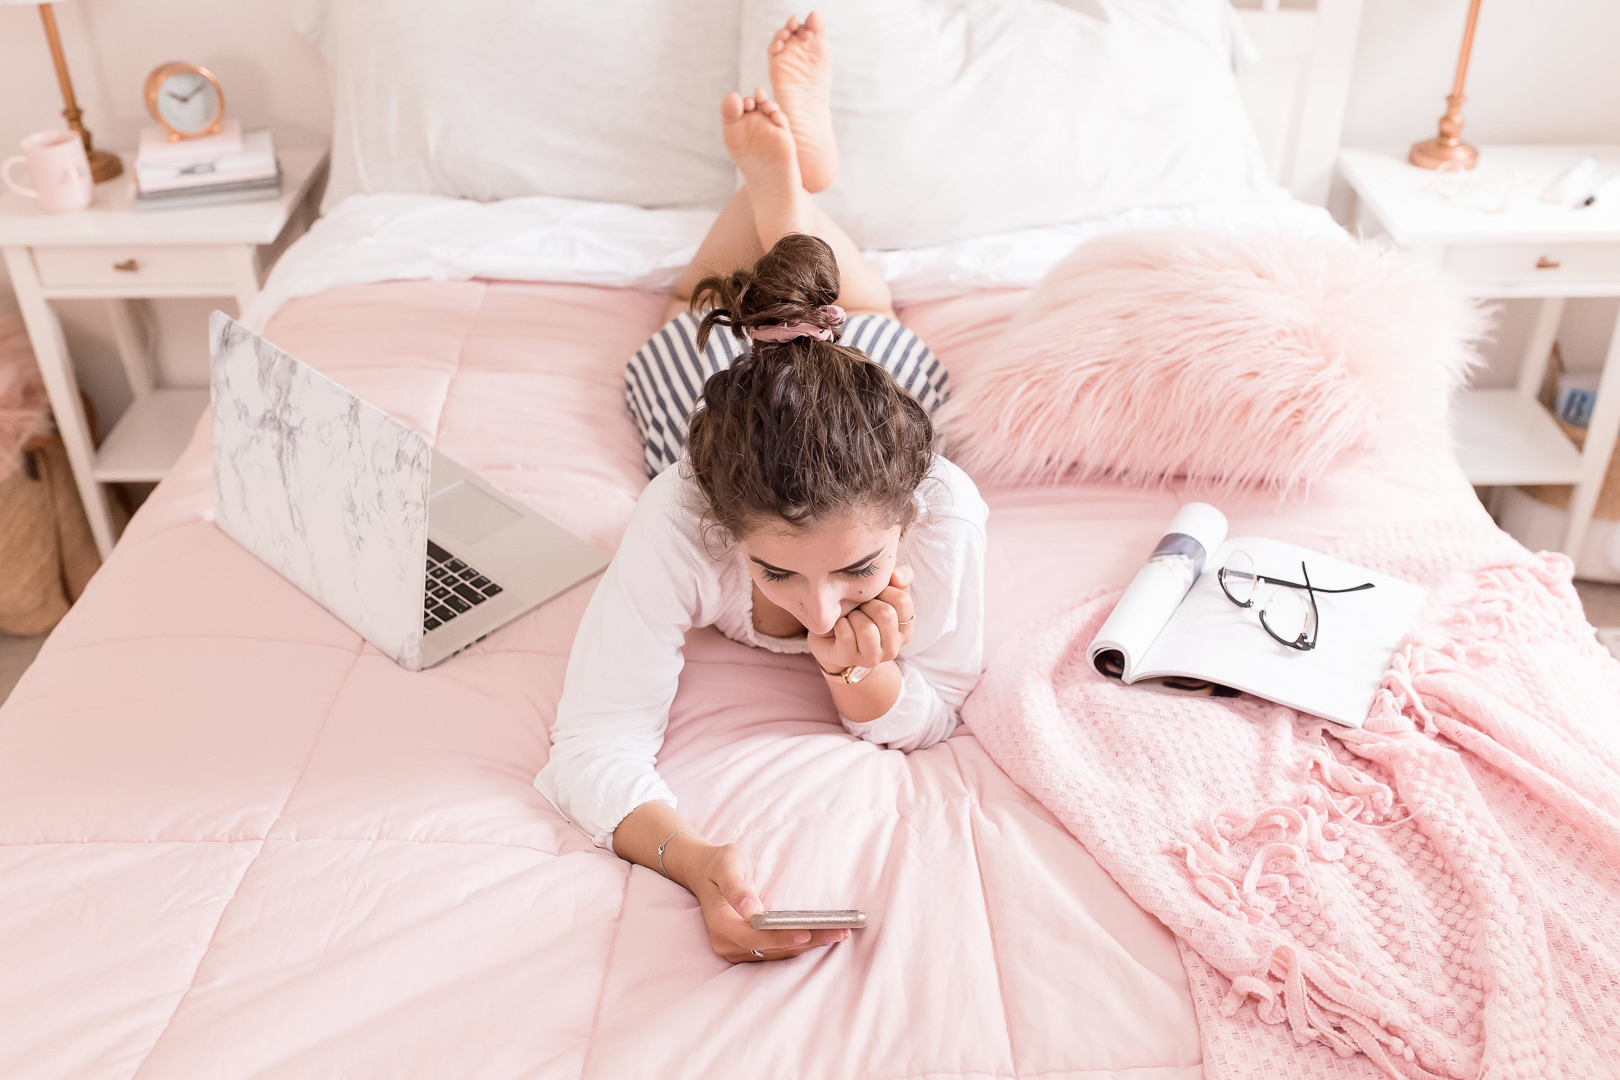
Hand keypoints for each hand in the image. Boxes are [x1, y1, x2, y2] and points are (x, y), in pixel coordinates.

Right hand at [682, 842, 847, 962]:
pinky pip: (778, 950)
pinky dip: (800, 943)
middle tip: (839, 931)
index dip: (780, 937)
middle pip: (771, 948)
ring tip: (839, 933)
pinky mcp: (749, 949)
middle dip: (807, 941)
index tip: (807, 933)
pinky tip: (823, 934)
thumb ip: (736, 887)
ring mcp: (738, 949)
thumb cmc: (719, 865)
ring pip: (778, 953)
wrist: (706, 872)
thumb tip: (750, 909)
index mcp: (721, 923)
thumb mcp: (726, 865)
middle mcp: (728, 943)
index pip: (754, 937)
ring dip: (809, 944)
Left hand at [807, 565, 914, 673]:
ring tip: (850, 618)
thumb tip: (897, 576)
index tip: (874, 594)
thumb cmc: (859, 610)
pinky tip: (840, 626)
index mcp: (904, 629)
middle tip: (859, 607)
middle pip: (886, 614)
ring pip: (867, 629)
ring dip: (853, 616)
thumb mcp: (880, 592)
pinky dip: (840, 625)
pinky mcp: (850, 659)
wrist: (832, 637)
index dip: (885, 590)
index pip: (903, 601)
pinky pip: (846, 635)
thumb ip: (898, 578)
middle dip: (867, 604)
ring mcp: (872, 657)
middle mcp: (894, 647)